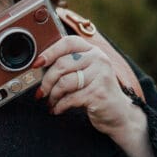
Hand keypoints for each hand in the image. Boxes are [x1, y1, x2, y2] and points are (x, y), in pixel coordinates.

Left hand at [33, 35, 153, 156]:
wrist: (118, 113)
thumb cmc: (96, 92)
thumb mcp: (85, 73)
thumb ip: (68, 66)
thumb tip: (40, 68)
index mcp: (92, 51)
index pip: (68, 42)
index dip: (49, 51)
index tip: (37, 64)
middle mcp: (98, 59)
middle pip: (62, 64)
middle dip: (47, 81)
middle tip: (41, 92)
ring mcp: (100, 76)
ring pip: (64, 82)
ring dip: (53, 96)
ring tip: (51, 102)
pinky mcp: (99, 93)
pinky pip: (70, 98)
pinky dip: (60, 106)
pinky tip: (58, 109)